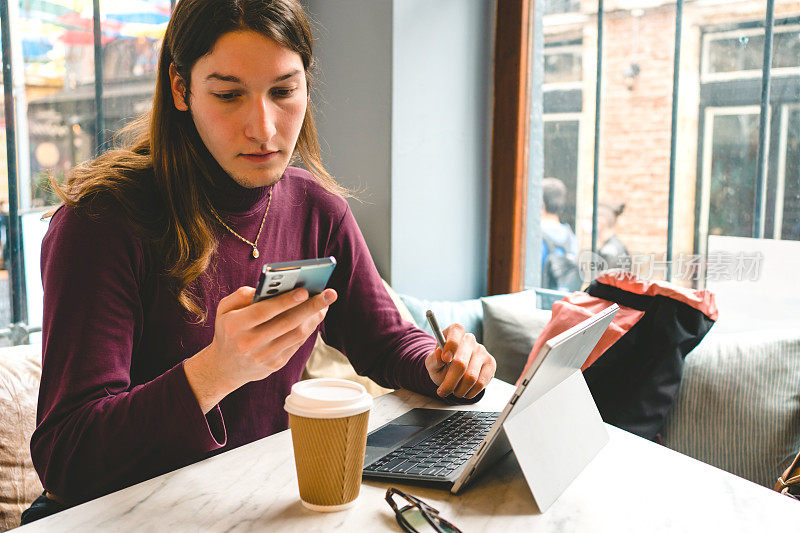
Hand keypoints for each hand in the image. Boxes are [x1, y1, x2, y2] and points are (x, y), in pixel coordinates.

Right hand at [184, 286, 336, 412]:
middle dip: (311, 307)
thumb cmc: (229, 330)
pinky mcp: (275, 365)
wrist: (225, 367)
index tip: (304, 291)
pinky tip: (315, 316)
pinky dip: (308, 328)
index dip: (285, 301)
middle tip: (330, 294)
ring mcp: (264, 356)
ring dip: (314, 317)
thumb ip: (241, 295)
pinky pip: (297, 344)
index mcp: (236, 326)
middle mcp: (249, 343)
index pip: (264, 311)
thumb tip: (268, 288)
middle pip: (287, 323)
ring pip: (296, 335)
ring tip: (326, 303)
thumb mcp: (224, 309)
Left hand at [424, 324, 495, 398]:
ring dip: (459, 390)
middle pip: (461, 362)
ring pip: (471, 377)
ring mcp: (482, 351)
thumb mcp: (432, 363)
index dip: (451, 345)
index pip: (456, 331)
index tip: (445, 359)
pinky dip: (469, 392)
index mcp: (454, 332)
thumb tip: (440, 353)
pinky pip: (480, 383)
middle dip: (449, 382)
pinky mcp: (491, 364)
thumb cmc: (442, 365)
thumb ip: (434, 359)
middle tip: (442, 392)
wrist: (454, 373)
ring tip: (454, 391)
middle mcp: (469, 339)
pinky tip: (464, 391)